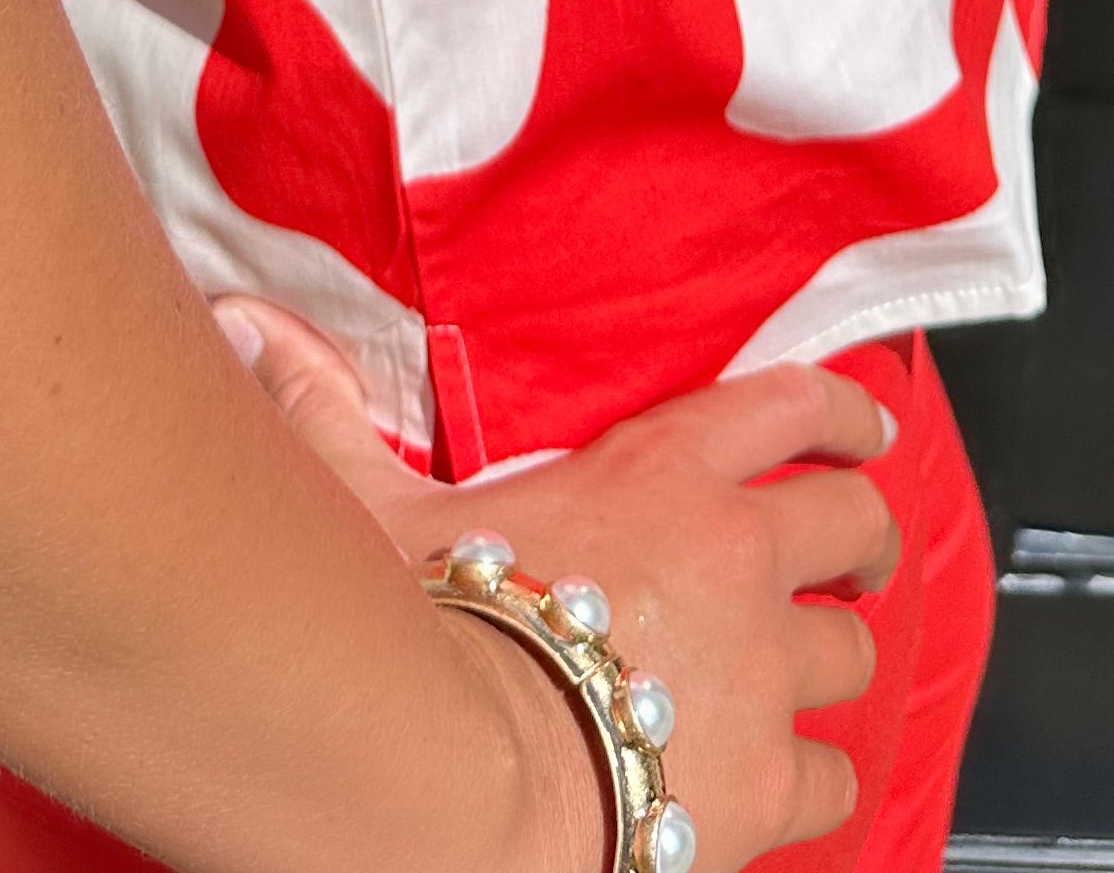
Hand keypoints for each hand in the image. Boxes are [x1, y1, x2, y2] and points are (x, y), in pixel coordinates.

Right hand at [215, 299, 896, 872]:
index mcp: (661, 473)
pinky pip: (837, 774)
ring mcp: (761, 674)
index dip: (843, 408)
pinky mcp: (766, 783)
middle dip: (863, 536)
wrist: (459, 774)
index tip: (864, 422)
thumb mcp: (370, 506)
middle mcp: (736, 559)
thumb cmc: (420, 631)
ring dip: (833, 659)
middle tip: (855, 556)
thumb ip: (326, 414)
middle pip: (855, 521)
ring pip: (854, 651)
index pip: (793, 403)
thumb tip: (249, 330)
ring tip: (811, 671)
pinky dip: (818, 776)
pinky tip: (786, 781)